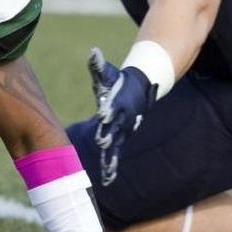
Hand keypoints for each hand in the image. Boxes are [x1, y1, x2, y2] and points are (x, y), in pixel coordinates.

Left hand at [87, 48, 155, 185]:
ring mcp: (121, 131)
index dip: (107, 110)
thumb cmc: (116, 81)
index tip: (102, 114)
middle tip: (102, 143)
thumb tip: (93, 51)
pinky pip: (115, 155)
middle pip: (113, 129)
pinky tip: (106, 180)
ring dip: (111, 159)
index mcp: (116, 104)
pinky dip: (112, 167)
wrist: (137, 90)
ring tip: (106, 173)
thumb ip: (98, 64)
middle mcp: (120, 120)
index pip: (111, 107)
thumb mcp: (107, 73)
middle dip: (108, 136)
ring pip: (116, 147)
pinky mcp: (120, 139)